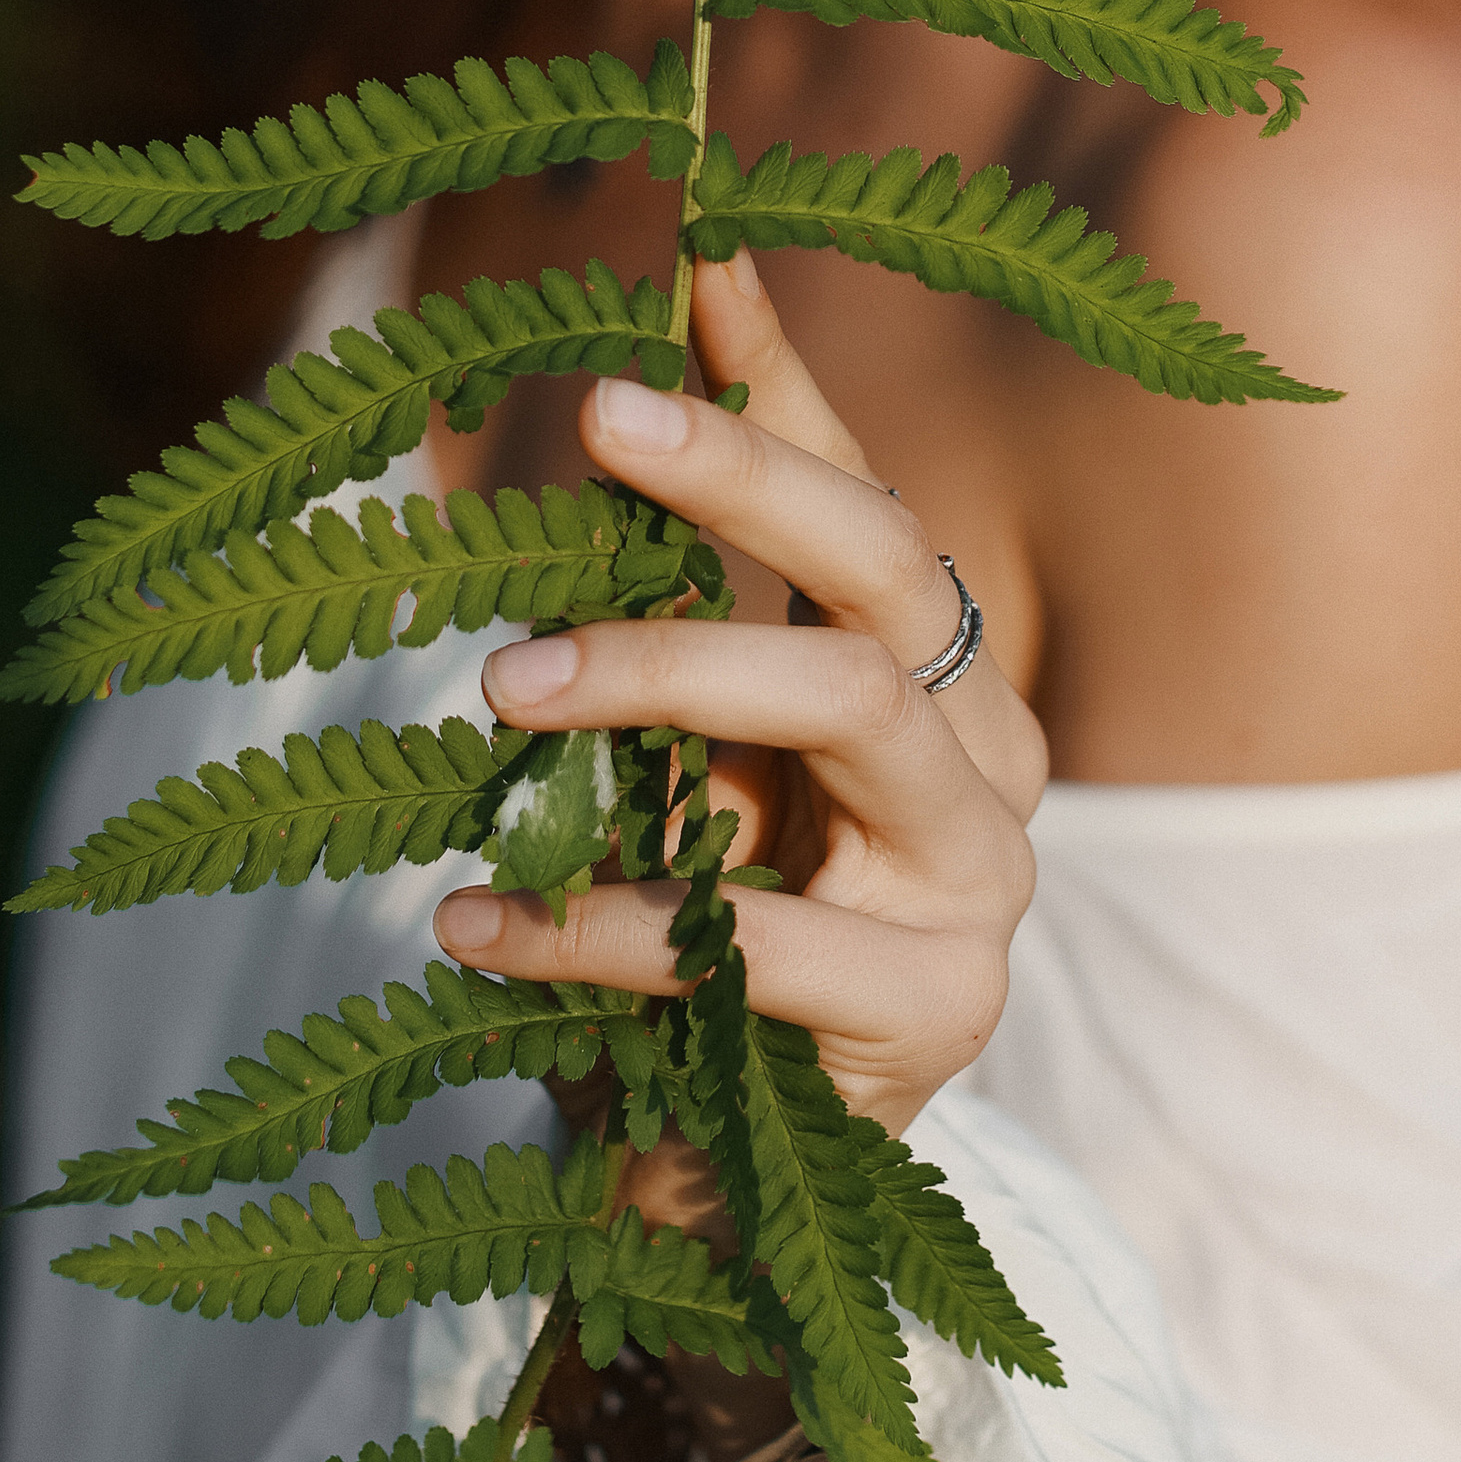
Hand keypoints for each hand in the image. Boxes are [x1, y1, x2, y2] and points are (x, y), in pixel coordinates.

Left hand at [433, 249, 1046, 1137]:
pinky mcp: (933, 1013)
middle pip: (881, 570)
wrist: (730, 1199)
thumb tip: (610, 400)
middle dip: (740, 474)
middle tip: (595, 411)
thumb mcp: (672, 760)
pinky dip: (599, 919)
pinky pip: (757, 935)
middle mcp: (985, 754)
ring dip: (662, 676)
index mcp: (932, 677)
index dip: (782, 382)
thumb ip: (665, 608)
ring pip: (846, 706)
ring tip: (501, 692)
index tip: (691, 261)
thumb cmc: (696, 940)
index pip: (864, 497)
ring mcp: (977, 883)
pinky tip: (475, 923)